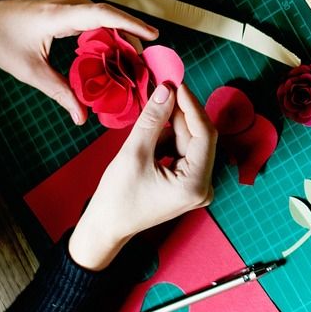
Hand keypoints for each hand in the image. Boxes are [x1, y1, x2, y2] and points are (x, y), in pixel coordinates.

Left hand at [0, 0, 157, 124]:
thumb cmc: (1, 39)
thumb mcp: (30, 70)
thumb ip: (59, 92)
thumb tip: (81, 118)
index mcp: (61, 16)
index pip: (104, 15)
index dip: (131, 25)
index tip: (154, 37)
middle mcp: (70, 4)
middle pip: (111, 18)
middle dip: (132, 39)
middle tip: (147, 65)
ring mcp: (70, 4)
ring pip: (106, 19)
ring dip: (121, 38)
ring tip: (135, 63)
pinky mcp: (69, 9)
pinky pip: (97, 20)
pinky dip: (109, 36)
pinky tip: (114, 55)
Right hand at [70, 84, 216, 269]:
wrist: (106, 226)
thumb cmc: (116, 197)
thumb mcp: (133, 153)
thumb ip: (153, 119)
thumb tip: (166, 90)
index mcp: (196, 184)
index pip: (205, 135)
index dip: (192, 106)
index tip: (178, 85)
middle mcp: (204, 187)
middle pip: (198, 138)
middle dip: (181, 114)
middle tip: (165, 89)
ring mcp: (197, 187)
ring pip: (189, 143)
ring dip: (171, 127)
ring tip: (151, 116)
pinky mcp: (188, 184)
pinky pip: (183, 153)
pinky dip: (168, 140)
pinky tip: (150, 137)